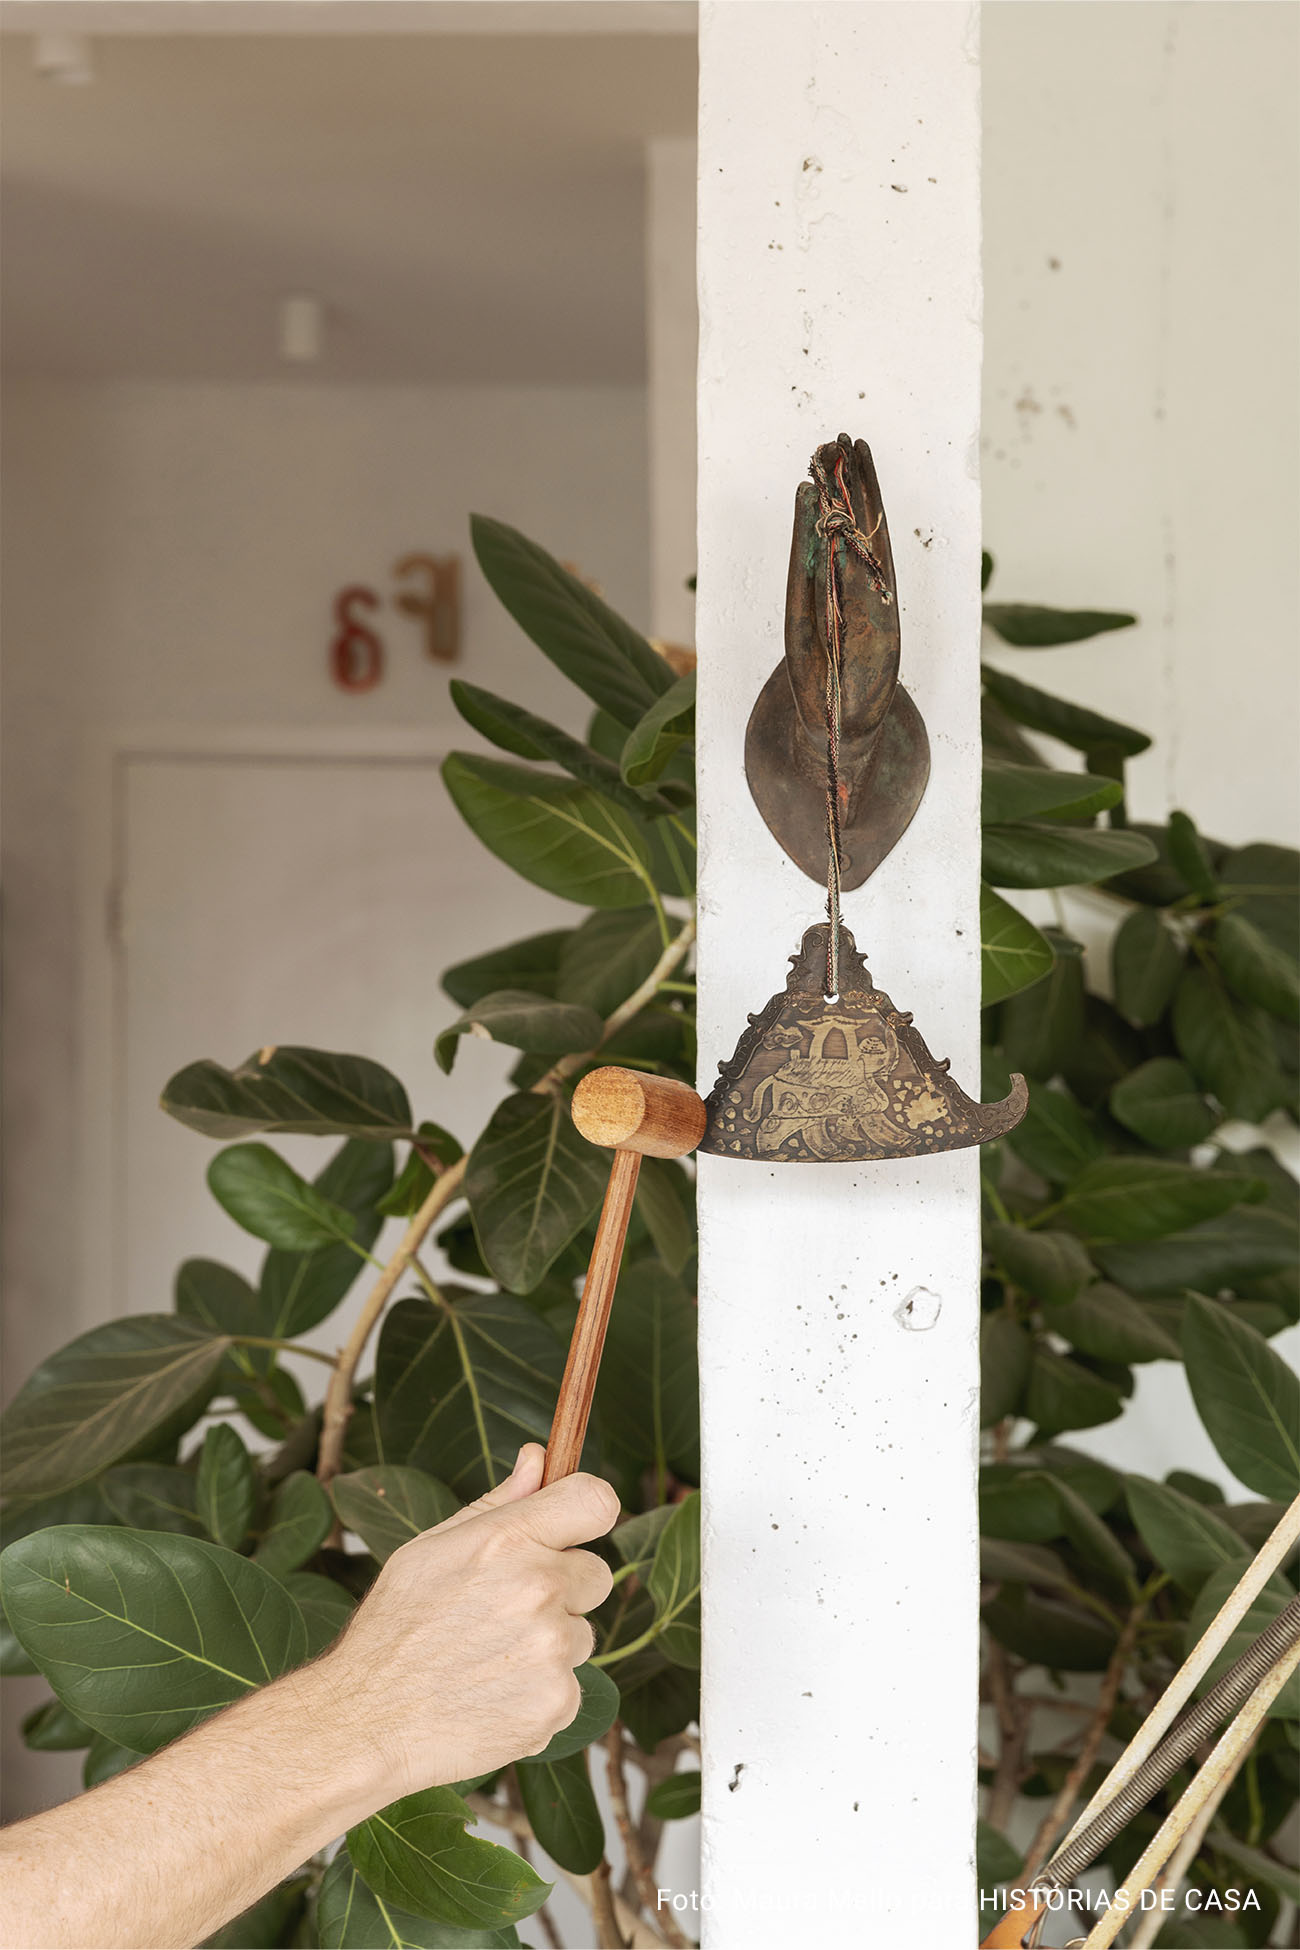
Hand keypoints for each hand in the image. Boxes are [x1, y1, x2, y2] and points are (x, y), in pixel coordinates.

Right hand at [320, 1445, 617, 1797]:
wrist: (363, 1723)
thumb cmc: (393, 1629)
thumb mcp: (431, 1548)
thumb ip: (497, 1502)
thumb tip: (539, 1457)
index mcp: (507, 1540)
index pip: (597, 1501)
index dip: (587, 1513)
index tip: (570, 1530)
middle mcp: (538, 1589)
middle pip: (597, 1574)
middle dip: (564, 1589)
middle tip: (505, 1611)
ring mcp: (551, 1650)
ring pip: (582, 1635)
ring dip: (551, 1645)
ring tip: (488, 1660)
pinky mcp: (556, 1704)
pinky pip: (570, 1688)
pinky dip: (541, 1694)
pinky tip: (492, 1696)